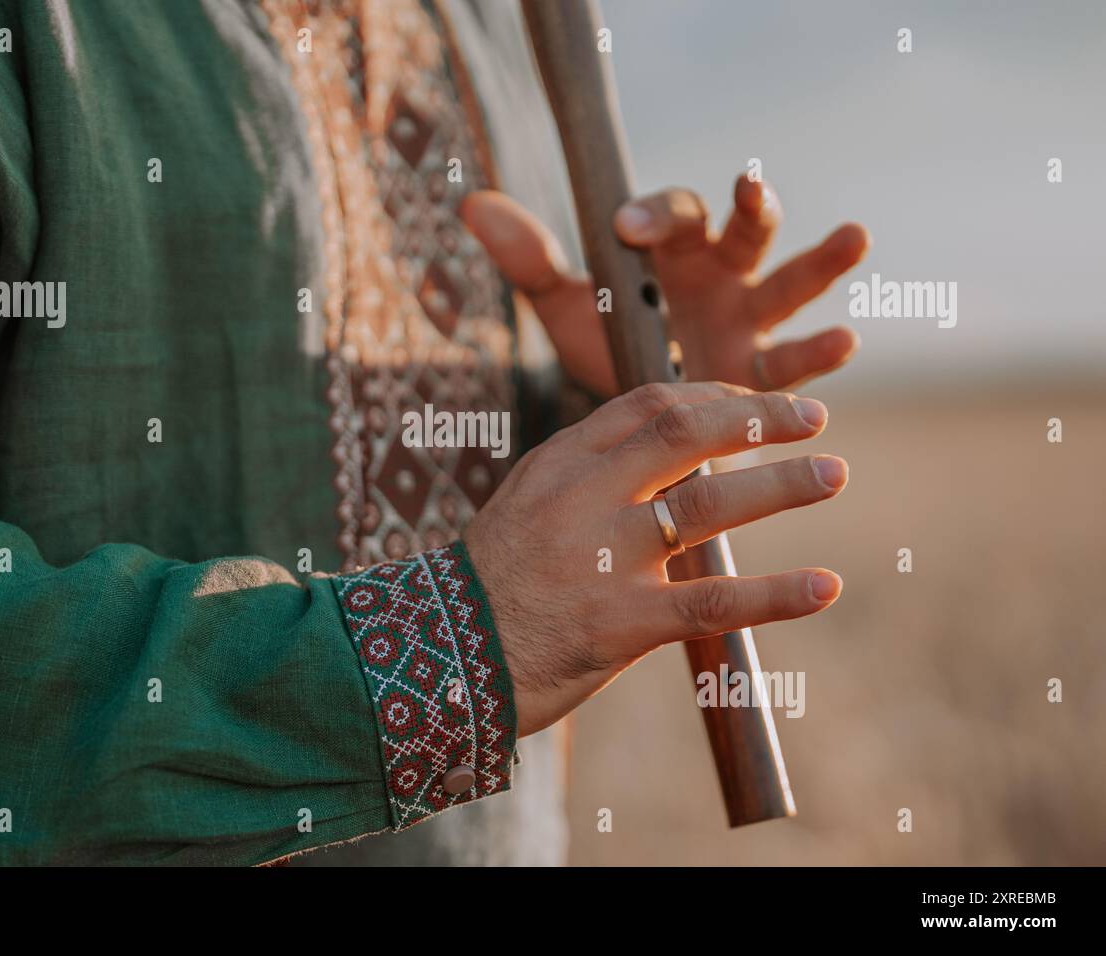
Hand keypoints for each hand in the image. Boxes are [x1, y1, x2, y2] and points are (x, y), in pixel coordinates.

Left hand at [461, 176, 869, 394]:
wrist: (637, 418)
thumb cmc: (610, 341)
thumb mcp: (569, 305)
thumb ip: (531, 259)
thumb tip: (472, 201)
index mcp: (673, 250)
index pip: (671, 215)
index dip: (652, 214)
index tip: (625, 226)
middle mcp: (720, 275)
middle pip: (745, 229)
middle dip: (752, 206)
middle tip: (751, 184)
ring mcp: (749, 320)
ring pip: (791, 283)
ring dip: (822, 260)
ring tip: (855, 235)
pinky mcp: (765, 373)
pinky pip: (796, 358)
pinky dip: (819, 351)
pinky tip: (843, 340)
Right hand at [462, 381, 847, 736]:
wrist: (439, 660)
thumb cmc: (488, 587)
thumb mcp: (526, 508)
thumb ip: (588, 480)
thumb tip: (666, 464)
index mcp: (559, 463)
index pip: (648, 405)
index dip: (715, 395)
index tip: (756, 402)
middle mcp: (582, 498)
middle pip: (686, 434)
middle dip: (759, 419)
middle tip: (813, 416)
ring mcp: (602, 558)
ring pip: (708, 506)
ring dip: (782, 485)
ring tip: (834, 472)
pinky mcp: (620, 622)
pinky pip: (712, 601)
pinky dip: (776, 593)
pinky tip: (825, 585)